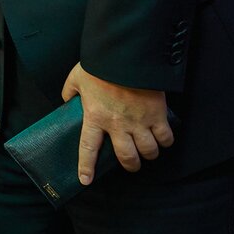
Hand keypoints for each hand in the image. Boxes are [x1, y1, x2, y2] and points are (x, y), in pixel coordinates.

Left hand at [61, 62, 171, 183]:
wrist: (127, 53)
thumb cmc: (101, 64)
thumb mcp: (76, 77)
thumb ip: (70, 91)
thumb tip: (68, 100)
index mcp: (95, 116)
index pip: (88, 148)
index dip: (87, 166)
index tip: (85, 180)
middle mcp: (117, 124)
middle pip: (127, 157)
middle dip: (131, 165)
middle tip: (131, 164)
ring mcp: (139, 121)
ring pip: (148, 151)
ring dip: (149, 154)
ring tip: (148, 151)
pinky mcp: (157, 113)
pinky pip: (166, 137)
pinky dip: (166, 141)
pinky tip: (163, 139)